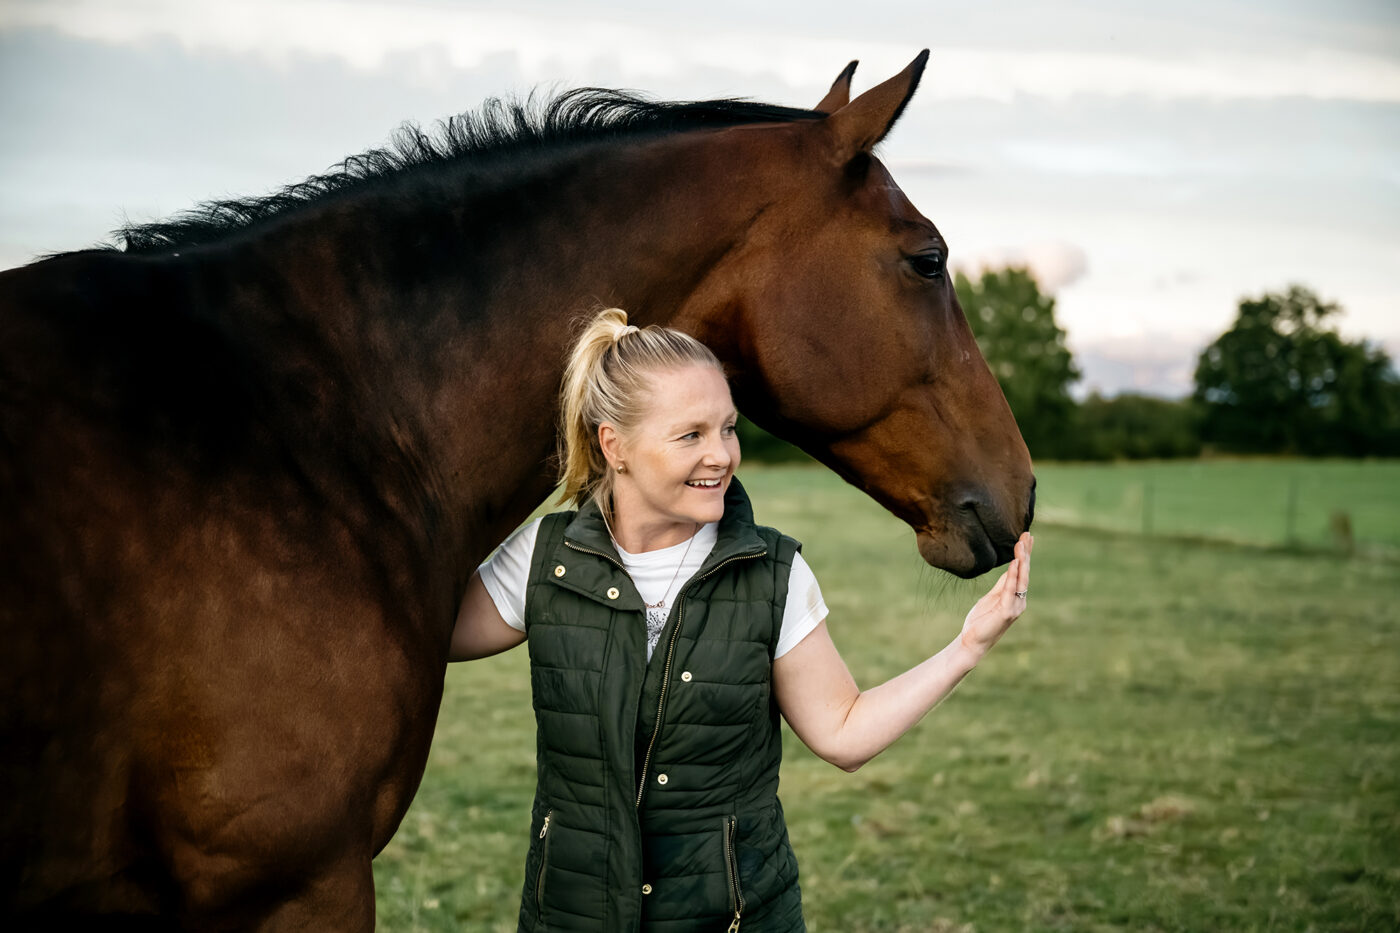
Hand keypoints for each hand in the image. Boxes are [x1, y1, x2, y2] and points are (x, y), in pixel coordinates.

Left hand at [958, 532, 1032, 657]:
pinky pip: (1010, 590)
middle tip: (1027, 534)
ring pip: (1020, 579)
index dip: (1024, 554)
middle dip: (1026, 553)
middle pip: (1024, 573)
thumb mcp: (992, 597)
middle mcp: (1019, 601)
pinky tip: (1014, 562)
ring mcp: (1015, 607)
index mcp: (1015, 597)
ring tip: (1022, 543)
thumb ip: (1002, 584)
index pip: (1022, 572)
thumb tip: (1011, 567)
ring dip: (1021, 560)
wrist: (972, 641)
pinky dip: (1012, 576)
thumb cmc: (981, 620)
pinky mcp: (1007, 612)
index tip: (1027, 537)